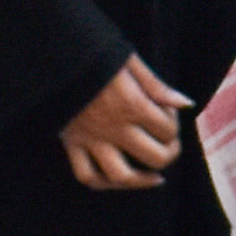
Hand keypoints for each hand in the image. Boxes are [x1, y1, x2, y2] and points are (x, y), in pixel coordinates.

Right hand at [60, 54, 189, 189]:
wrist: (49, 55)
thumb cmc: (92, 53)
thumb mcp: (129, 60)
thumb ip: (158, 86)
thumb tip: (186, 105)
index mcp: (132, 105)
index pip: (168, 129)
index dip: (174, 123)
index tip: (167, 112)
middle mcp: (113, 127)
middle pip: (155, 157)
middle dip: (170, 153)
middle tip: (169, 144)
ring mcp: (90, 139)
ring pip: (121, 176)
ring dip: (142, 180)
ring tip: (154, 175)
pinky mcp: (70, 143)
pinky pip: (86, 175)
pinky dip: (103, 183)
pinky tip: (118, 179)